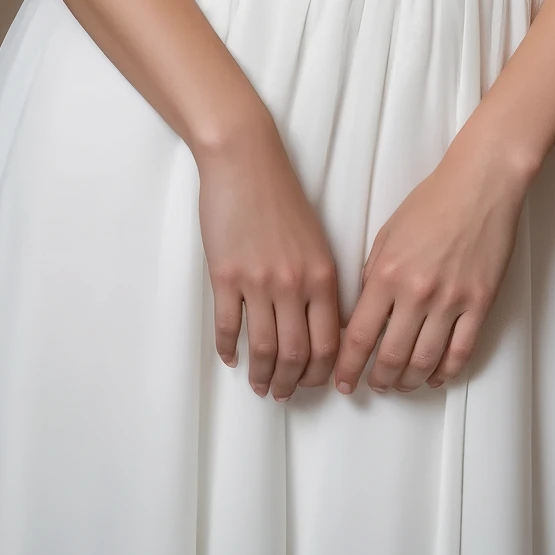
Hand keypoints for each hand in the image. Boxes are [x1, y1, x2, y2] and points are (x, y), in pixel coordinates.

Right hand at [196, 119, 340, 401]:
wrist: (245, 160)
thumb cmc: (282, 195)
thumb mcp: (315, 239)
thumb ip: (320, 281)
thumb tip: (322, 326)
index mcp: (322, 275)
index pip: (328, 343)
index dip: (320, 373)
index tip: (312, 384)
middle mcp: (294, 284)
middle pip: (296, 355)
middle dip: (290, 384)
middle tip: (282, 394)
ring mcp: (258, 281)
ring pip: (263, 348)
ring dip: (262, 375)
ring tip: (259, 385)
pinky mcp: (225, 275)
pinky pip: (228, 327)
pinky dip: (229, 349)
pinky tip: (230, 358)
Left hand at [333, 131, 529, 395]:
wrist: (479, 185)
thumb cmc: (432, 201)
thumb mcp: (388, 233)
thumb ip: (374, 274)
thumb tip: (364, 312)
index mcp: (387, 273)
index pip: (360, 336)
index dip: (349, 367)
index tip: (344, 382)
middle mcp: (416, 292)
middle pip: (392, 356)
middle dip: (380, 379)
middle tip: (375, 386)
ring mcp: (451, 300)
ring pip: (425, 361)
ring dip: (410, 381)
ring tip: (403, 384)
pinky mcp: (480, 303)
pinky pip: (461, 351)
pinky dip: (447, 371)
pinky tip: (437, 376)